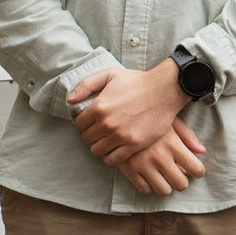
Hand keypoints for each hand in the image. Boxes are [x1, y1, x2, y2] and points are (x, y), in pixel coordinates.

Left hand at [70, 61, 187, 160]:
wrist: (166, 90)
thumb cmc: (138, 81)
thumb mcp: (110, 75)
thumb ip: (86, 85)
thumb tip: (70, 100)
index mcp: (99, 107)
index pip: (79, 124)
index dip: (84, 122)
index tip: (92, 121)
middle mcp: (107, 123)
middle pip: (87, 138)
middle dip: (91, 134)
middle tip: (100, 130)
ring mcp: (121, 136)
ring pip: (97, 151)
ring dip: (100, 146)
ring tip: (107, 140)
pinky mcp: (134, 144)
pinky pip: (113, 159)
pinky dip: (111, 156)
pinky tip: (116, 149)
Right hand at [113, 121, 207, 195]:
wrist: (118, 115)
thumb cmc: (149, 116)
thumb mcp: (170, 121)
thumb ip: (187, 136)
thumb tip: (201, 151)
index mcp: (173, 144)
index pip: (196, 169)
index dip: (198, 172)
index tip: (195, 170)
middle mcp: (159, 157)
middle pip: (181, 184)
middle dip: (182, 180)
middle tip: (178, 174)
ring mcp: (143, 165)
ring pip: (164, 191)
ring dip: (166, 185)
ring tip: (164, 175)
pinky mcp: (128, 170)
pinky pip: (145, 189)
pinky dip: (149, 185)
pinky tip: (149, 174)